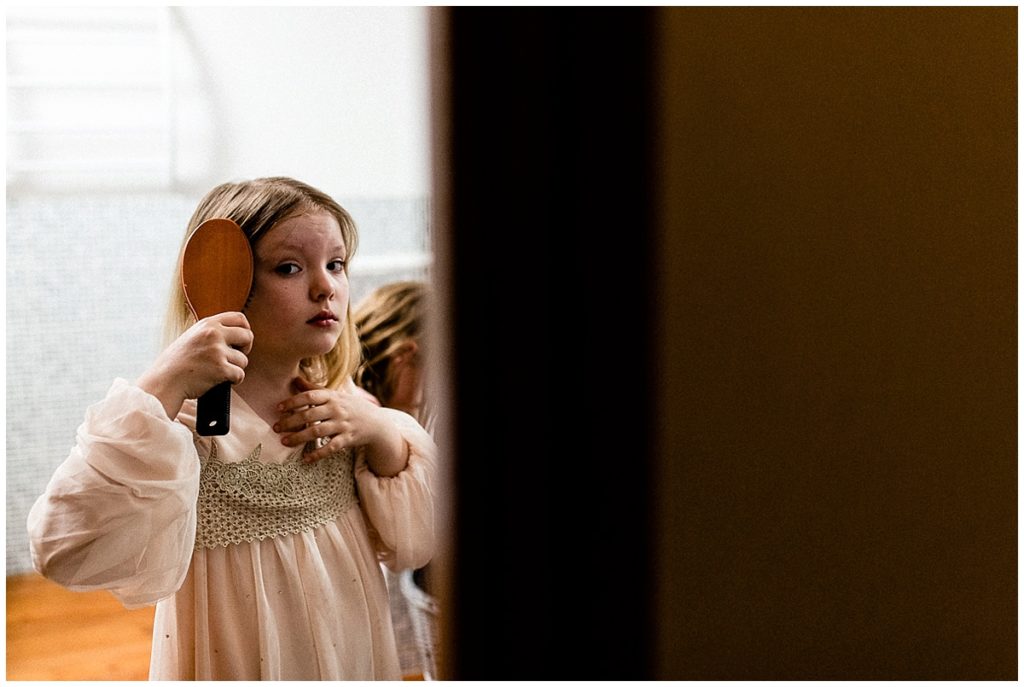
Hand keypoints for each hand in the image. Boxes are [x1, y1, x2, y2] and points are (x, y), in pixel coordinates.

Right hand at [138, 312, 252, 417]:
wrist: (164, 381)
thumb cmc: (177, 363)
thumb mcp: (192, 336)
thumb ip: (211, 332)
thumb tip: (236, 334)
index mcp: (207, 324)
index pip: (239, 318)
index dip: (245, 329)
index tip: (241, 341)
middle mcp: (214, 334)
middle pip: (247, 336)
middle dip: (246, 349)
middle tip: (236, 357)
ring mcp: (217, 351)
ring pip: (243, 360)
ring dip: (235, 368)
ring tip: (218, 371)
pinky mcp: (220, 369)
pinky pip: (240, 375)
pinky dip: (234, 380)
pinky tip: (221, 380)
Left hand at [275, 376, 391, 463]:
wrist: (377, 423)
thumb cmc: (350, 407)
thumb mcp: (335, 395)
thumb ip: (314, 389)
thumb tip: (294, 379)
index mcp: (332, 397)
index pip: (310, 396)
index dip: (293, 401)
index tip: (278, 408)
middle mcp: (337, 409)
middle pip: (310, 414)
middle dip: (291, 421)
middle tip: (276, 428)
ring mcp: (343, 425)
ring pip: (318, 432)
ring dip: (299, 438)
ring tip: (284, 442)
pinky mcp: (347, 439)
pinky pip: (331, 448)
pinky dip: (318, 454)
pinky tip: (306, 459)